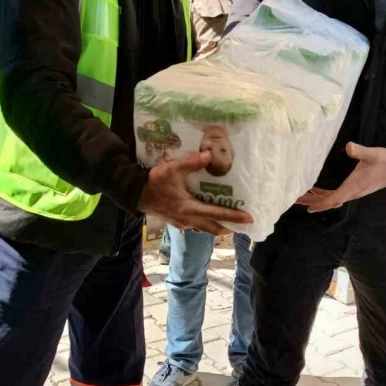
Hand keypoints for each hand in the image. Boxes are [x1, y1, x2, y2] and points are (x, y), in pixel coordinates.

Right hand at [138, 151, 252, 236]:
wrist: (136, 194)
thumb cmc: (155, 182)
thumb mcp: (172, 169)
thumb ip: (191, 162)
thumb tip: (209, 155)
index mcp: (188, 208)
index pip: (216, 214)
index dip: (234, 216)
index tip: (249, 218)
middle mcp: (188, 219)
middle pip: (214, 228)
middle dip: (230, 227)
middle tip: (244, 225)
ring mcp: (182, 223)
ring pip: (206, 229)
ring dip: (219, 227)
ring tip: (231, 223)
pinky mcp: (178, 223)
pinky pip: (197, 226)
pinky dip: (207, 224)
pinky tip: (211, 217)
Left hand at [296, 142, 385, 212]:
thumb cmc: (384, 162)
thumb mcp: (373, 154)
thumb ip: (360, 151)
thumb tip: (349, 147)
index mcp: (354, 186)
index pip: (335, 198)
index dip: (322, 203)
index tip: (309, 208)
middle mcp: (351, 192)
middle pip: (329, 201)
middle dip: (313, 202)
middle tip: (294, 200)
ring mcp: (352, 191)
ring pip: (331, 199)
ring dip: (316, 199)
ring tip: (299, 197)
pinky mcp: (353, 188)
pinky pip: (335, 195)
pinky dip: (324, 195)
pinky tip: (314, 191)